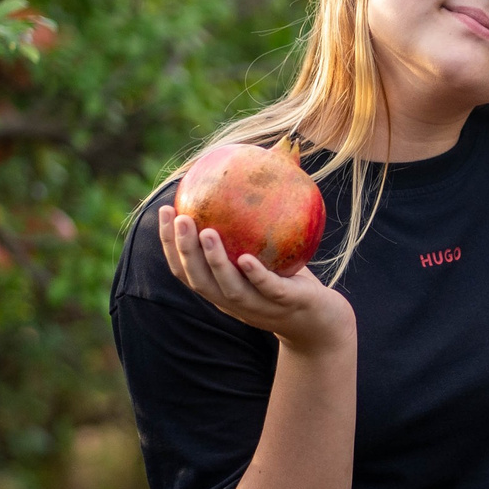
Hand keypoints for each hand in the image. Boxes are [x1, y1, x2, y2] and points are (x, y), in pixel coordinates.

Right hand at [158, 207, 353, 355]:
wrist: (323, 324)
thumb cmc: (293, 283)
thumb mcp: (271, 255)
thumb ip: (258, 225)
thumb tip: (266, 163)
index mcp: (221, 290)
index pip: (186, 269)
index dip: (170, 243)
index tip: (165, 210)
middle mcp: (233, 302)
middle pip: (199, 280)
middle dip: (184, 249)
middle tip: (179, 218)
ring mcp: (258, 307)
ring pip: (229, 288)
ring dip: (214, 261)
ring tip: (207, 232)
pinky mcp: (286, 305)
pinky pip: (267, 290)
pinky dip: (254, 276)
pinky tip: (246, 258)